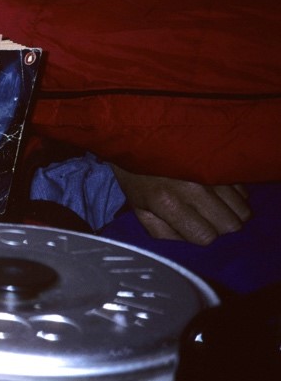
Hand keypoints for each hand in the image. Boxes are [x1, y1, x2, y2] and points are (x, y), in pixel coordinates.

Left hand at [110, 164, 251, 244]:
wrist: (138, 138)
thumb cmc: (137, 177)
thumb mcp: (140, 210)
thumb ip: (163, 233)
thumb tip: (190, 243)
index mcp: (167, 201)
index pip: (205, 236)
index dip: (199, 235)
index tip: (190, 227)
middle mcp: (193, 187)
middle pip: (231, 225)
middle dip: (218, 227)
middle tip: (203, 218)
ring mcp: (210, 172)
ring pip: (242, 209)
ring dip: (229, 212)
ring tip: (210, 205)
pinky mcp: (220, 161)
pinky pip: (243, 191)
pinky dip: (233, 196)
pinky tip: (215, 191)